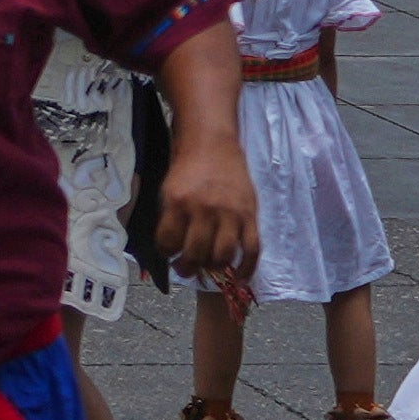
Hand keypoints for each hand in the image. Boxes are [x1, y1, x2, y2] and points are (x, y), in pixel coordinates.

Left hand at [146, 136, 261, 301]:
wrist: (212, 142)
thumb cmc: (187, 168)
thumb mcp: (168, 190)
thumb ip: (170, 219)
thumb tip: (171, 250)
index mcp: (178, 203)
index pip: (169, 242)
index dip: (166, 253)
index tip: (169, 253)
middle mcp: (204, 210)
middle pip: (196, 254)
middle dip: (187, 268)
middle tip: (185, 269)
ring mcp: (230, 213)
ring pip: (223, 256)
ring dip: (213, 269)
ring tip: (207, 269)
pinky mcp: (250, 214)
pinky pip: (252, 249)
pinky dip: (247, 268)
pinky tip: (239, 277)